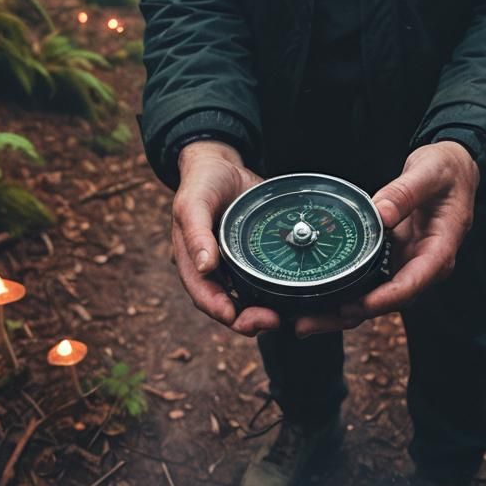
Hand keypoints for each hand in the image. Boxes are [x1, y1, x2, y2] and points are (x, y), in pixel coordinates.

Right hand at [172, 141, 280, 335]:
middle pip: (227, 305)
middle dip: (246, 320)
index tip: (235, 317)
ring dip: (262, 312)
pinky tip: (293, 298)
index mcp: (191, 261)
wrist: (222, 164)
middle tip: (272, 321)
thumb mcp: (194, 203)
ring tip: (283, 317)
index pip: (203, 295)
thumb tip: (204, 267)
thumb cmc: (202, 182)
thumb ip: (196, 234)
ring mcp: (234, 265)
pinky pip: (263, 282)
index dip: (218, 310)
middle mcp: (213, 270)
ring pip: (247, 300)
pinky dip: (275, 294)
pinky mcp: (253, 257)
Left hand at [294, 141, 478, 337]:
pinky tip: (315, 299)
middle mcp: (422, 266)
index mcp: (439, 251)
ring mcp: (405, 265)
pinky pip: (367, 282)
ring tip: (303, 322)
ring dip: (339, 313)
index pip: (412, 283)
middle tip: (308, 324)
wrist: (452, 169)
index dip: (383, 299)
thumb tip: (380, 213)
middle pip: (387, 301)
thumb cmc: (446, 171)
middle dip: (349, 315)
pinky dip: (343, 291)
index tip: (356, 306)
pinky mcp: (391, 259)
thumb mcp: (429, 173)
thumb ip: (405, 192)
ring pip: (373, 298)